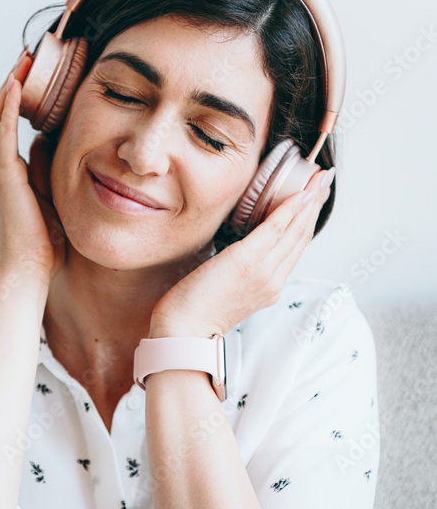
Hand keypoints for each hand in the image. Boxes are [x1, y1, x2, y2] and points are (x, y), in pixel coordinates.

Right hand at [0, 53, 65, 285]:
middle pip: (2, 113)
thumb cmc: (43, 243)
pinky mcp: (4, 175)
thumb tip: (48, 141)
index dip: (22, 97)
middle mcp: (3, 166)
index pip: (13, 124)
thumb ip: (48, 170)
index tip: (37, 73)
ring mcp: (1, 169)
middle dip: (15, 83)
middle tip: (29, 54)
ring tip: (23, 58)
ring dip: (10, 85)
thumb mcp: (52, 198)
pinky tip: (15, 83)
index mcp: (14, 172)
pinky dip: (7, 107)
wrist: (28, 270)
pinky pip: (3, 133)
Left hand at [149, 166, 334, 337]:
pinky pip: (276, 229)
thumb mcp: (228, 290)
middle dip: (315, 205)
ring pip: (294, 231)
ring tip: (319, 178)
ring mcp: (264, 272)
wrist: (184, 331)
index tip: (315, 197)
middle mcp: (273, 280)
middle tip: (325, 179)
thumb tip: (239, 253)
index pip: (295, 248)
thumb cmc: (195, 311)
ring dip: (309, 201)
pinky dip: (290, 209)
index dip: (308, 220)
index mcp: (270, 287)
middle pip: (301, 237)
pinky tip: (301, 193)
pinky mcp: (247, 261)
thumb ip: (242, 271)